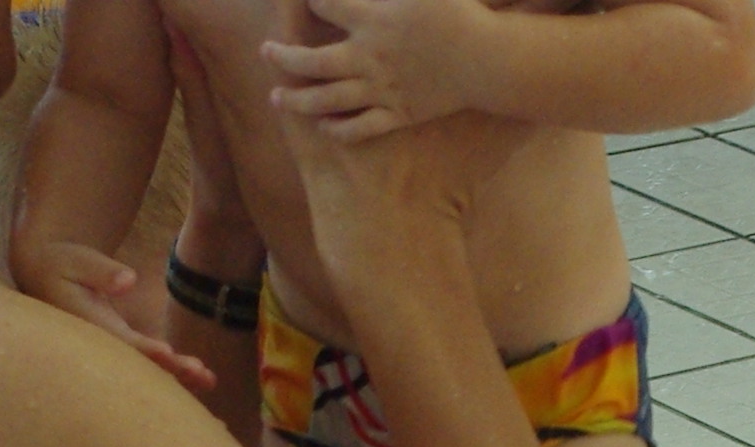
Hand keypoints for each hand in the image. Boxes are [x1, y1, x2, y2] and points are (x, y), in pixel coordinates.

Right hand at [17, 239, 217, 398]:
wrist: (47, 277)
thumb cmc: (61, 265)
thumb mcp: (76, 260)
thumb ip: (100, 270)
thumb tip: (129, 280)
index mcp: (90, 325)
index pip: (120, 341)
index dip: (143, 349)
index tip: (166, 353)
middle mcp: (104, 344)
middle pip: (140, 363)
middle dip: (170, 369)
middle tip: (201, 373)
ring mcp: (114, 348)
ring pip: (148, 368)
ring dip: (179, 375)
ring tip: (210, 380)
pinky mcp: (124, 346)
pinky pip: (151, 364)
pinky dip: (175, 370)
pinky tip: (201, 377)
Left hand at [262, 0, 503, 141]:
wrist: (487, 60)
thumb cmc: (458, 12)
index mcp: (372, 18)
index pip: (324, 4)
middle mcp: (369, 56)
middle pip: (310, 60)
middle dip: (282, 56)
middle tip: (267, 53)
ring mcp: (382, 89)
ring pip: (327, 99)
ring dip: (298, 99)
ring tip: (278, 97)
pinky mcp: (400, 113)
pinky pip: (360, 126)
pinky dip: (339, 127)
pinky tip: (324, 125)